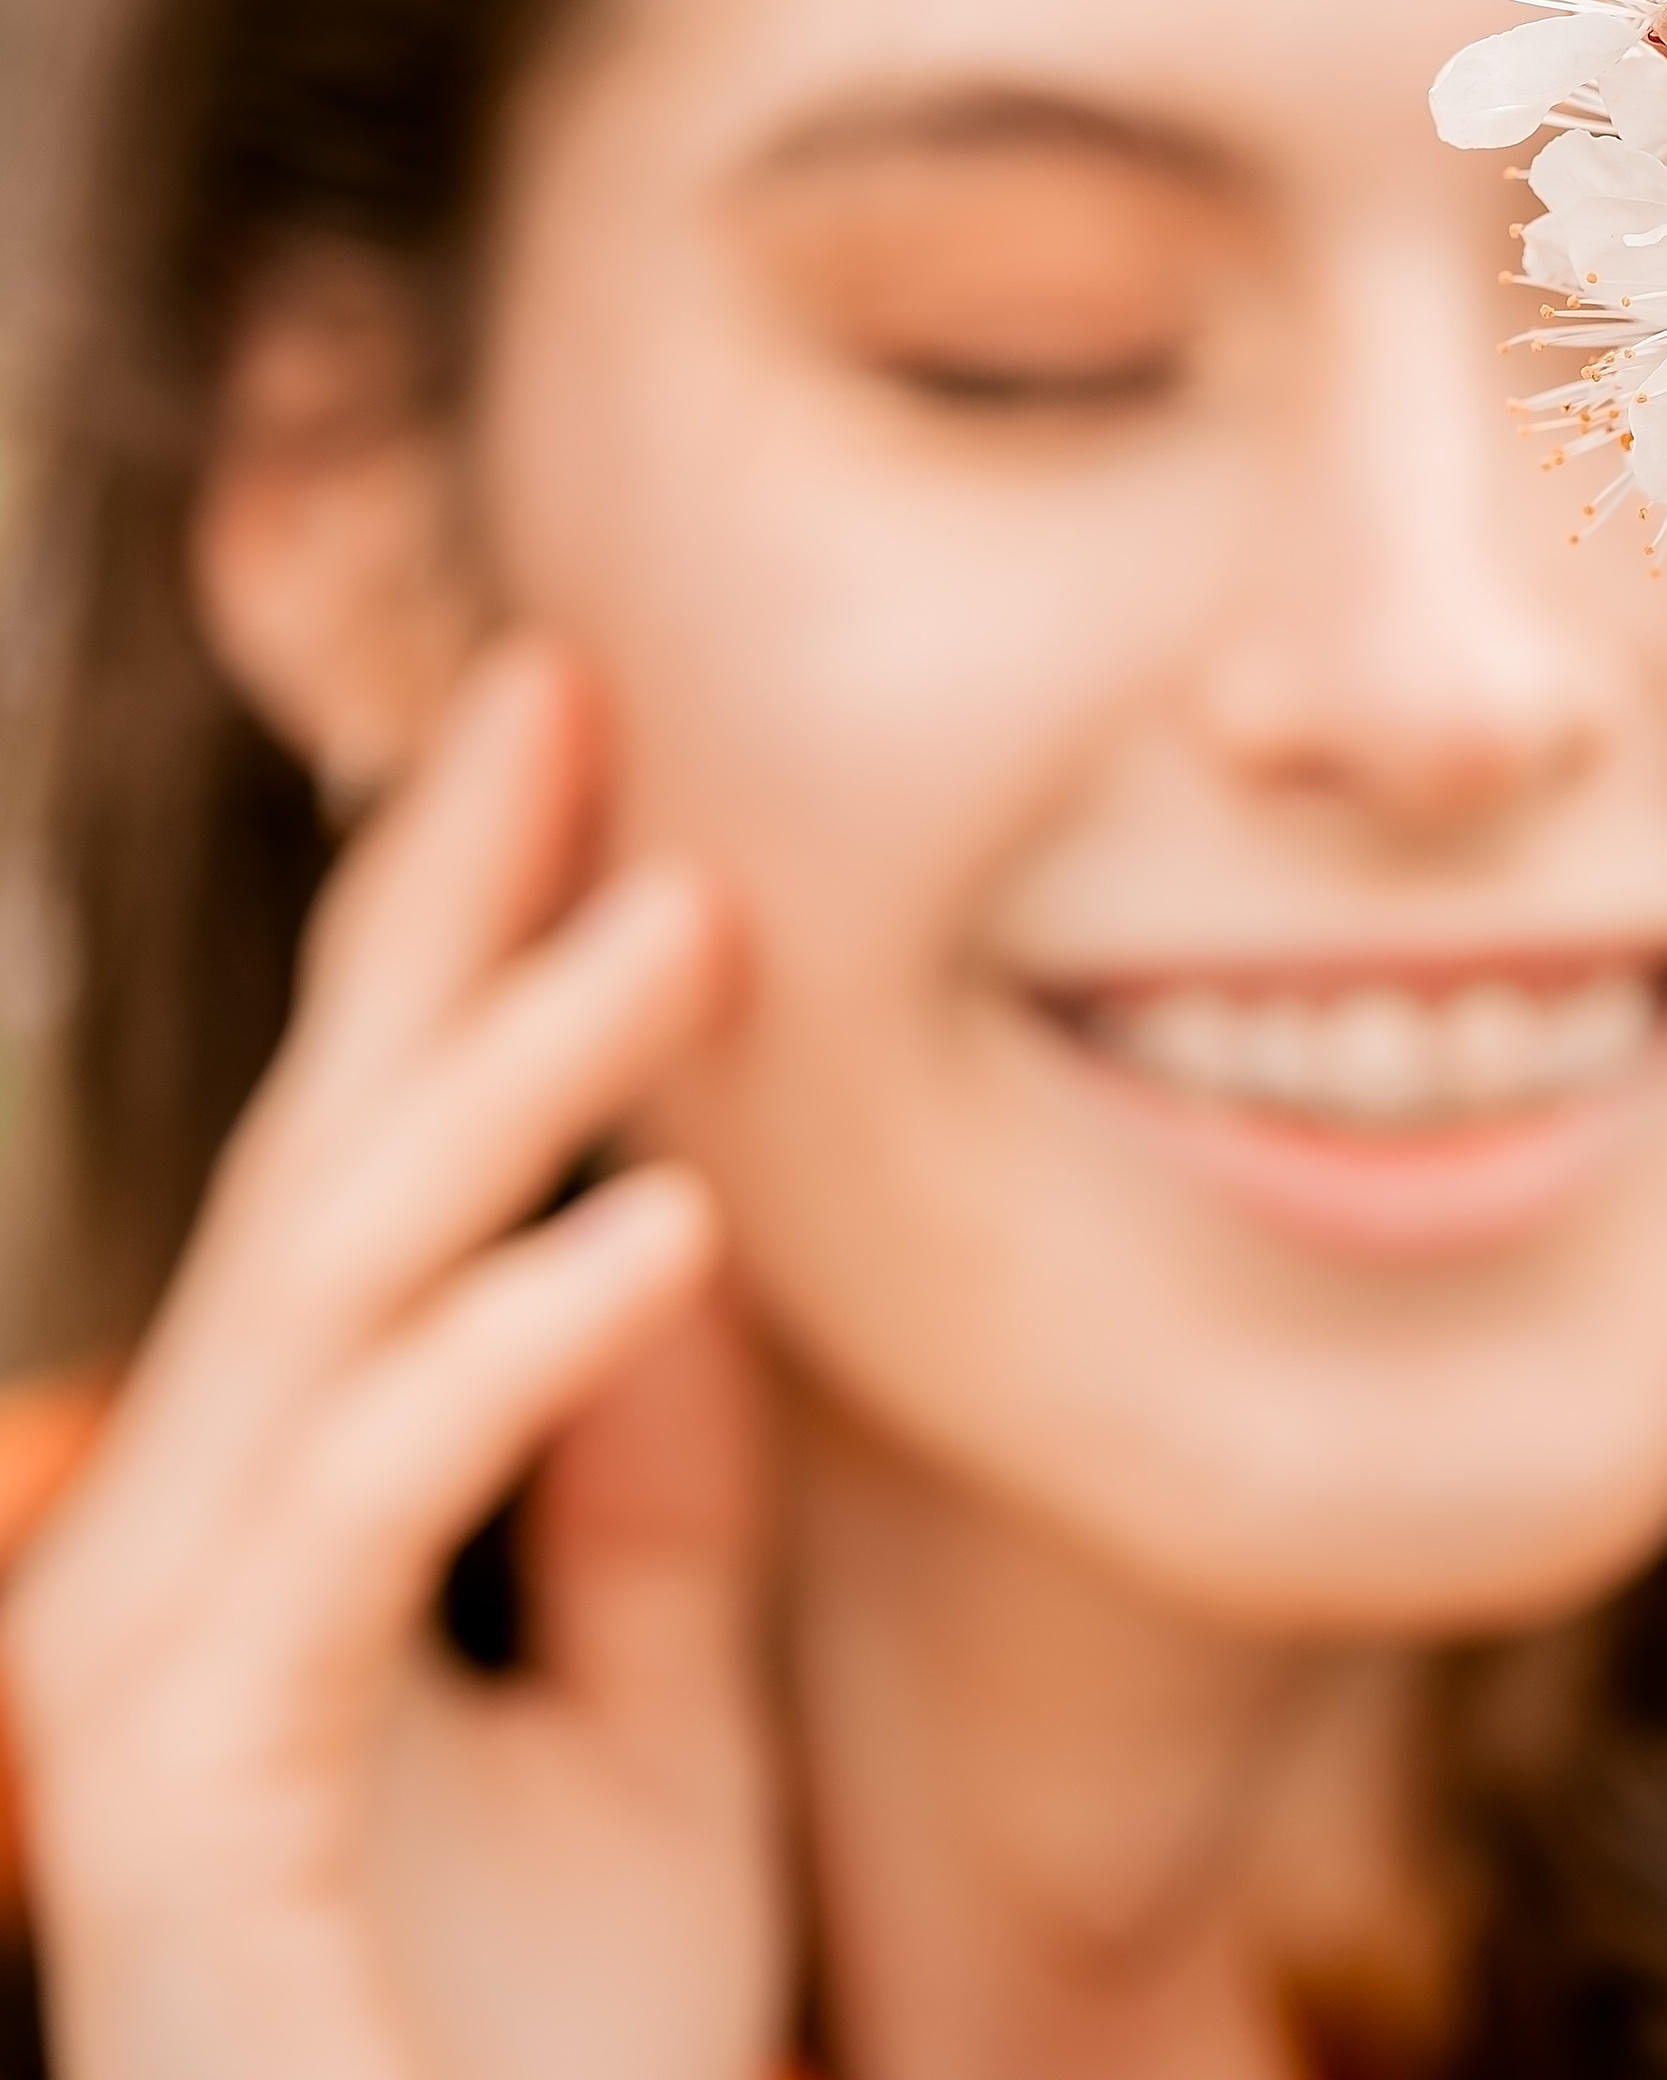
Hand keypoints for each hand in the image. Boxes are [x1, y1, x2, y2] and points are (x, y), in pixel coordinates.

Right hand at [3, 644, 788, 2079]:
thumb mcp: (657, 1728)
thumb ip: (648, 1492)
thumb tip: (675, 1225)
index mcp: (276, 1525)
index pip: (370, 1177)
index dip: (457, 944)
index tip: (572, 734)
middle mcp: (179, 1560)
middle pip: (319, 1169)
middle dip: (437, 920)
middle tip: (562, 686)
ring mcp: (156, 1674)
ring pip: (332, 1292)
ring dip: (509, 1082)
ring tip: (689, 915)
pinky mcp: (180, 1802)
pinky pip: (359, 1516)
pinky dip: (512, 1357)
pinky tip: (666, 1234)